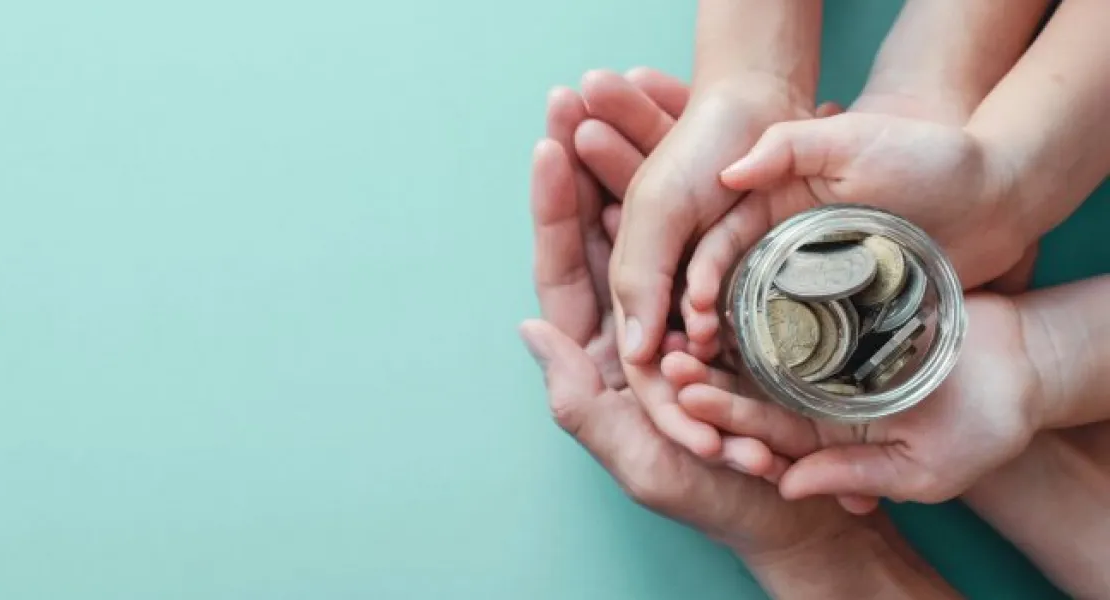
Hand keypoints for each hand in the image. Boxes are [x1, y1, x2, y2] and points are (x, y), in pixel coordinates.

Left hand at [521, 108, 856, 556]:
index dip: (554, 210)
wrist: (802, 509)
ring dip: (637, 158)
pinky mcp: (733, 298)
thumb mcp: (642, 462)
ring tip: (628, 93)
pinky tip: (690, 140)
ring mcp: (684, 305)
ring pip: (651, 221)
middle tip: (580, 96)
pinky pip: (706, 233)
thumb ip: (579, 404)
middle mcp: (637, 323)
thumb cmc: (716, 499)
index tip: (549, 148)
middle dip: (591, 164)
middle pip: (602, 231)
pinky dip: (697, 185)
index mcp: (603, 358)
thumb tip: (531, 329)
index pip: (565, 271)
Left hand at [664, 292, 1040, 503]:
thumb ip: (856, 475)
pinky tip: (725, 276)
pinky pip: (790, 301)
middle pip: (748, 383)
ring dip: (721, 330)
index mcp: (822, 435)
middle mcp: (811, 394)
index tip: (686, 395)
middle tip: (666, 354)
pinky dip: (759, 292)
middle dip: (706, 371)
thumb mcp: (924, 467)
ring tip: (683, 312)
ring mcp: (823, 351)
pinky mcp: (838, 309)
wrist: (1024, 365)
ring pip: (759, 341)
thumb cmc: (983, 425)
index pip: (762, 428)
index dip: (724, 413)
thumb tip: (788, 486)